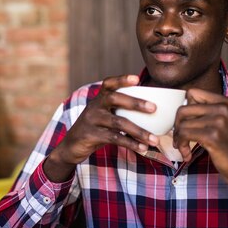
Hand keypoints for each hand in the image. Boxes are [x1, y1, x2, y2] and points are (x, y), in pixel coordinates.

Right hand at [44, 75, 158, 181]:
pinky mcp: (91, 135)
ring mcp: (91, 120)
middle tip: (154, 108)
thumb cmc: (97, 129)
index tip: (137, 79)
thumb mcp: (105, 116)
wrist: (72, 146)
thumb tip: (155, 114)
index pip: (109, 83)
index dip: (122, 79)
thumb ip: (121, 111)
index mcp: (99, 98)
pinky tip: (142, 149)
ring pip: (118, 123)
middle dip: (135, 103)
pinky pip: (114, 138)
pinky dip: (130, 143)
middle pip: (114, 99)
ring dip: (138, 131)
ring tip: (154, 139)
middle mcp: (94, 106)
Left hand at [173, 88, 227, 188]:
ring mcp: (219, 121)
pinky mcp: (213, 136)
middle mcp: (222, 108)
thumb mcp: (223, 121)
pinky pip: (184, 135)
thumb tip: (179, 111)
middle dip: (177, 126)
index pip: (192, 93)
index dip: (185, 110)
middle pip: (183, 109)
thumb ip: (206, 112)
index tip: (187, 124)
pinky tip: (187, 155)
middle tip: (181, 139)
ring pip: (181, 124)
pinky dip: (182, 146)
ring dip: (179, 140)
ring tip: (184, 149)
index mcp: (224, 102)